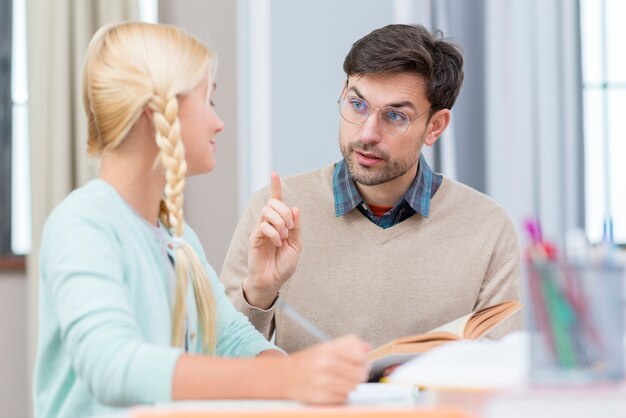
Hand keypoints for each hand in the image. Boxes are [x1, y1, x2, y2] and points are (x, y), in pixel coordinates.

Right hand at [245, 172, 301, 308]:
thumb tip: (294, 208)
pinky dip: (274, 232)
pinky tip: (277, 242)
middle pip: (273, 202)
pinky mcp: (254, 237)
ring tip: (283, 236)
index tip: (274, 173)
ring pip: (267, 211)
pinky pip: (263, 225)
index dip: (275, 186)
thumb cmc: (283, 264)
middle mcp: (268, 223)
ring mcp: (260, 229)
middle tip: (290, 227)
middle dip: (285, 211)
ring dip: (280, 221)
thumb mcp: (296, 245)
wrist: (272, 280)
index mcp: (280, 223)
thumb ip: (296, 227)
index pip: (276, 200)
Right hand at [283, 335, 370, 403]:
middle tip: (354, 373)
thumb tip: (368, 347)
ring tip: (342, 380)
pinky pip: (344, 397)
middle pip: (360, 373)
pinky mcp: (322, 396)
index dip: (364, 360)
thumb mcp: (325, 347)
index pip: (359, 355)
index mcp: (328, 349)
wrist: (284, 377)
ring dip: (351, 385)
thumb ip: (348, 345)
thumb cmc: (307, 362)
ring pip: (354, 386)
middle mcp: (326, 364)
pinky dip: (343, 394)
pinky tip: (334, 388)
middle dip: (360, 374)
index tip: (362, 362)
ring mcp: (324, 381)